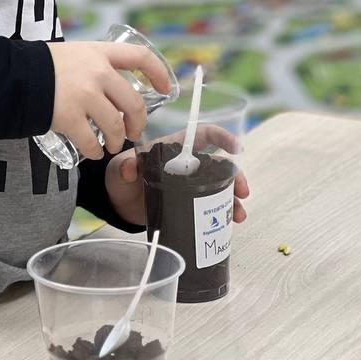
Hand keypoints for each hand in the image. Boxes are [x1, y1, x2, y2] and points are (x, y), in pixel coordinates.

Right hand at [47, 41, 172, 161]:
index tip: (166, 88)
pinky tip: (92, 152)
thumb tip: (112, 87)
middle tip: (134, 132)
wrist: (12, 75)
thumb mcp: (73, 54)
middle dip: (138, 123)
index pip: (139, 57)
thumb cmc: (41, 65)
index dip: (158, 72)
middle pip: (133, 102)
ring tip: (110, 146)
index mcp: (99, 53)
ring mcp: (84, 96)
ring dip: (116, 141)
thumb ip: (93, 66)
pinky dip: (95, 152)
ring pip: (115, 126)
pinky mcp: (69, 117)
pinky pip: (91, 142)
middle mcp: (96, 73)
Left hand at [104, 125, 250, 226]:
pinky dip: (223, 215)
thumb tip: (129, 170)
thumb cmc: (121, 176)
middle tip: (242, 191)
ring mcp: (190, 186)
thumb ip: (125, 167)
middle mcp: (188, 166)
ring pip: (220, 188)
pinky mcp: (189, 205)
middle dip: (235, 176)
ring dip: (233, 200)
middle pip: (219, 165)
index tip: (237, 147)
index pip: (203, 135)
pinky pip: (211, 208)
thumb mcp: (121, 169)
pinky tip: (230, 224)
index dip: (222, 137)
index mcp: (175, 148)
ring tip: (239, 215)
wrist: (118, 203)